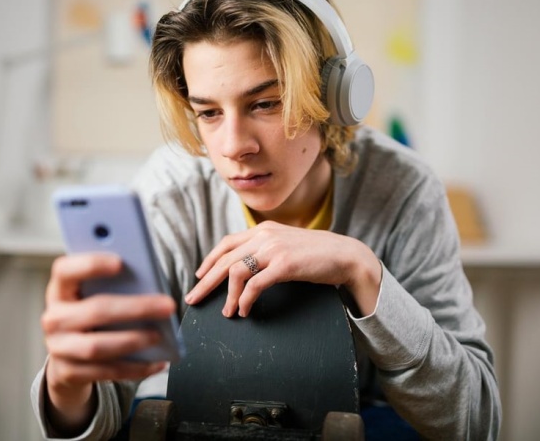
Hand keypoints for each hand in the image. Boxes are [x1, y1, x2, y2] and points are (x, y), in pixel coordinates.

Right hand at [41, 253, 175, 432]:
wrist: (68, 354)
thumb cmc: (92, 312)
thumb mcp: (94, 293)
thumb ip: (115, 284)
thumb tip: (151, 284)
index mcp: (60, 289)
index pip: (65, 271)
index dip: (90, 265)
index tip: (120, 262)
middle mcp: (54, 318)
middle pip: (95, 310)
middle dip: (136, 308)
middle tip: (167, 306)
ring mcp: (59, 348)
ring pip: (97, 346)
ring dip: (133, 341)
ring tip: (160, 336)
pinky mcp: (69, 372)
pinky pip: (106, 372)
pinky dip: (135, 368)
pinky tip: (158, 362)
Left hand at [185, 221, 380, 317]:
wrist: (345, 255)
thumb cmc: (316, 254)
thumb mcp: (285, 244)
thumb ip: (265, 248)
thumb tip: (244, 266)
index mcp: (263, 229)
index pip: (227, 243)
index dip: (209, 260)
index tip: (199, 276)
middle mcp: (265, 235)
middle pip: (225, 259)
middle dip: (206, 281)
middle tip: (194, 299)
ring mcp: (274, 248)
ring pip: (236, 272)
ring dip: (228, 296)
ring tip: (227, 312)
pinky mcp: (284, 264)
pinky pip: (255, 284)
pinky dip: (245, 300)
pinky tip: (245, 310)